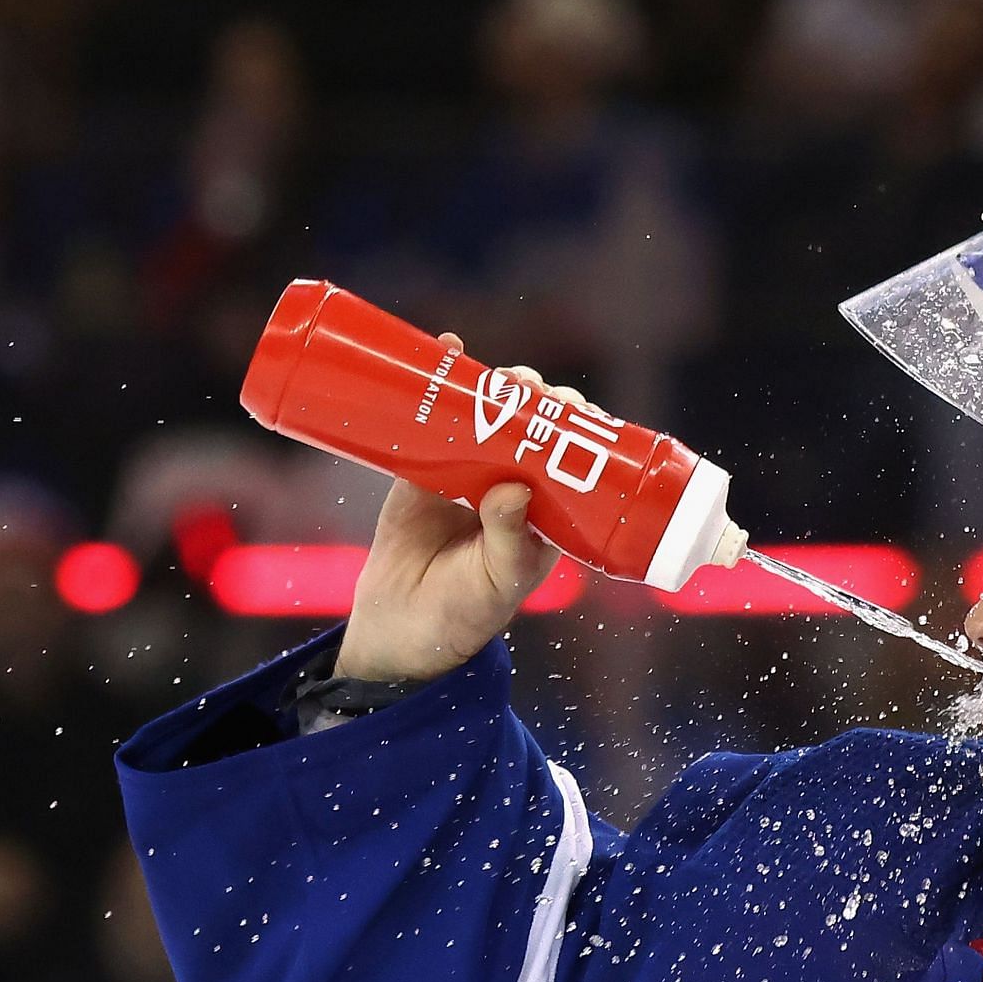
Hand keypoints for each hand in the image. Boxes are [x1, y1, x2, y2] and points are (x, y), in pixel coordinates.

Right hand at [334, 337, 564, 681]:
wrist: (402, 632)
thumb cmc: (467, 612)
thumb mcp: (501, 579)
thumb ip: (511, 538)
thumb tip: (515, 488)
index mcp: (548, 515)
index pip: (573, 460)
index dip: (580, 431)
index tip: (580, 412)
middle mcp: (513, 488)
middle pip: (533, 429)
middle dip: (539, 402)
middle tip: (533, 391)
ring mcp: (468, 474)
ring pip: (488, 417)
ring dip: (497, 388)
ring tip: (502, 377)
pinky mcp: (421, 470)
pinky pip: (433, 421)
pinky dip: (443, 386)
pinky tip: (450, 349)